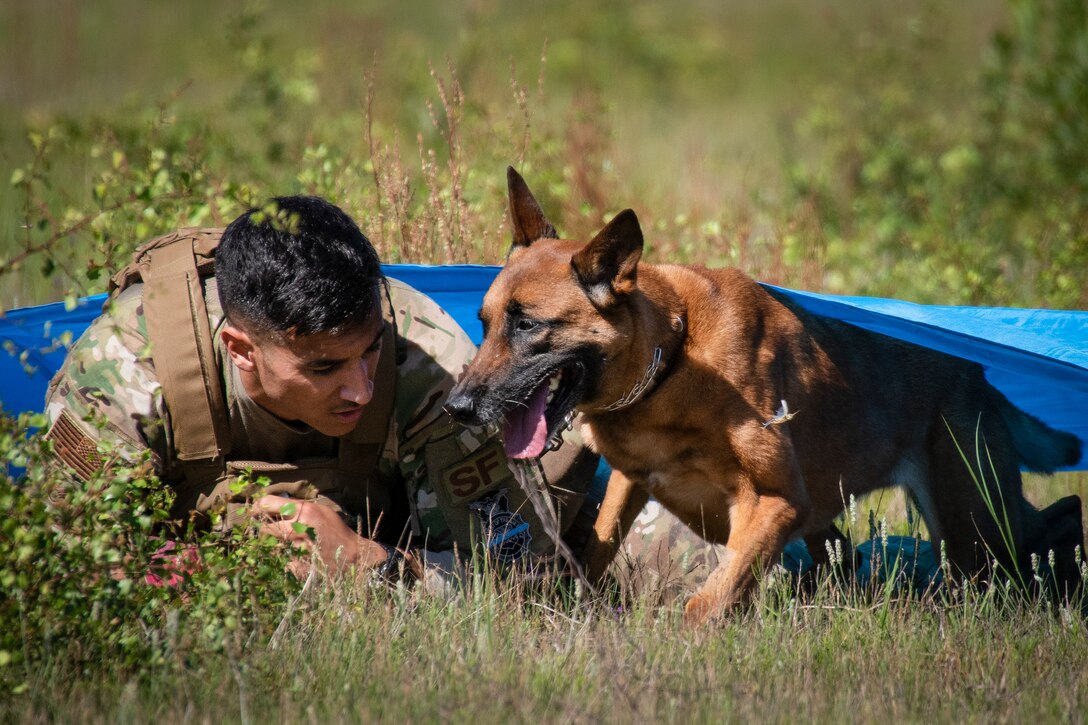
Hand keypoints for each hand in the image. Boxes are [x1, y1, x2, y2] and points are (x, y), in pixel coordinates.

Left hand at [253, 495, 418, 580]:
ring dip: (275, 544)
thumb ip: (299, 507)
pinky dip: (285, 558)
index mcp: (305, 512)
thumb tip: (274, 504)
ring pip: (272, 545)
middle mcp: (299, 529)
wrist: (353, 556)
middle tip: (267, 528)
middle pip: (266, 527)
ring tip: (289, 544)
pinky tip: (298, 557)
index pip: (268, 504)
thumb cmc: (336, 531)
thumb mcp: (322, 511)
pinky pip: (281, 560)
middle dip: (264, 528)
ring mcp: (297, 549)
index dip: (259, 506)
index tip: (256, 509)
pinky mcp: (297, 566)